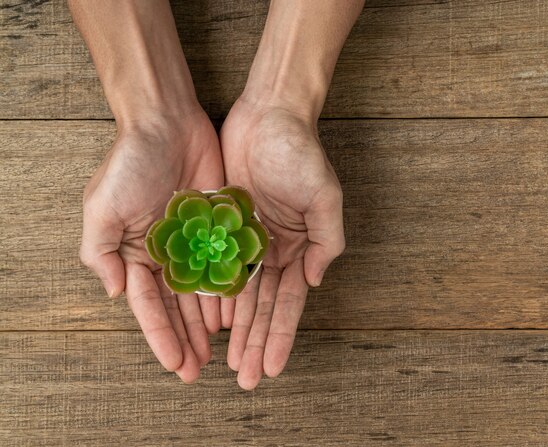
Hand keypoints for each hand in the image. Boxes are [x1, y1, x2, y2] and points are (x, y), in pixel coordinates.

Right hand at [80, 108, 223, 382]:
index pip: (149, 306)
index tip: (176, 364)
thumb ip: (101, 253)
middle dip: (188, 338)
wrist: (166, 122)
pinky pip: (227, 262)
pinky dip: (231, 288)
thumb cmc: (130, 162)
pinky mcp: (218, 225)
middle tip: (200, 370)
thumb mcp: (101, 207)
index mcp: (135, 253)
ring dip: (211, 321)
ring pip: (204, 290)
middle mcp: (165, 253)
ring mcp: (194, 241)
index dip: (162, 336)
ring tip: (222, 350)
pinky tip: (238, 312)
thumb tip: (116, 294)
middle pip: (178, 306)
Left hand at [220, 98, 345, 388]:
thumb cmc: (301, 154)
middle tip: (245, 378)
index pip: (288, 302)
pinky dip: (214, 295)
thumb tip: (315, 281)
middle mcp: (273, 249)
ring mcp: (246, 239)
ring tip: (227, 361)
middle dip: (255, 343)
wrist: (268, 116)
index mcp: (299, 247)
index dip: (280, 336)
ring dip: (236, 329)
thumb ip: (328, 240)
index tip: (272, 367)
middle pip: (262, 307)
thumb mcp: (325, 196)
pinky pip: (216, 266)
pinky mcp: (222, 224)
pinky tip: (210, 322)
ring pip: (238, 294)